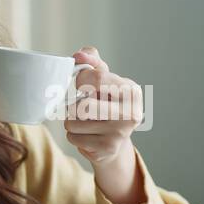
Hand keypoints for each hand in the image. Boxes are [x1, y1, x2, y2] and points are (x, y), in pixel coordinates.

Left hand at [64, 46, 143, 165]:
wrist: (115, 141)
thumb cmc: (107, 103)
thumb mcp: (104, 79)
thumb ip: (92, 62)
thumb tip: (79, 55)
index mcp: (131, 90)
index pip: (97, 78)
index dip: (81, 80)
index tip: (82, 85)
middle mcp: (130, 112)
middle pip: (84, 105)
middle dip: (74, 106)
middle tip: (80, 107)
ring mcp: (120, 133)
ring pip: (74, 122)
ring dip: (72, 121)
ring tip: (84, 122)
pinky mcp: (107, 148)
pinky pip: (73, 137)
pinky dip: (73, 135)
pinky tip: (86, 135)